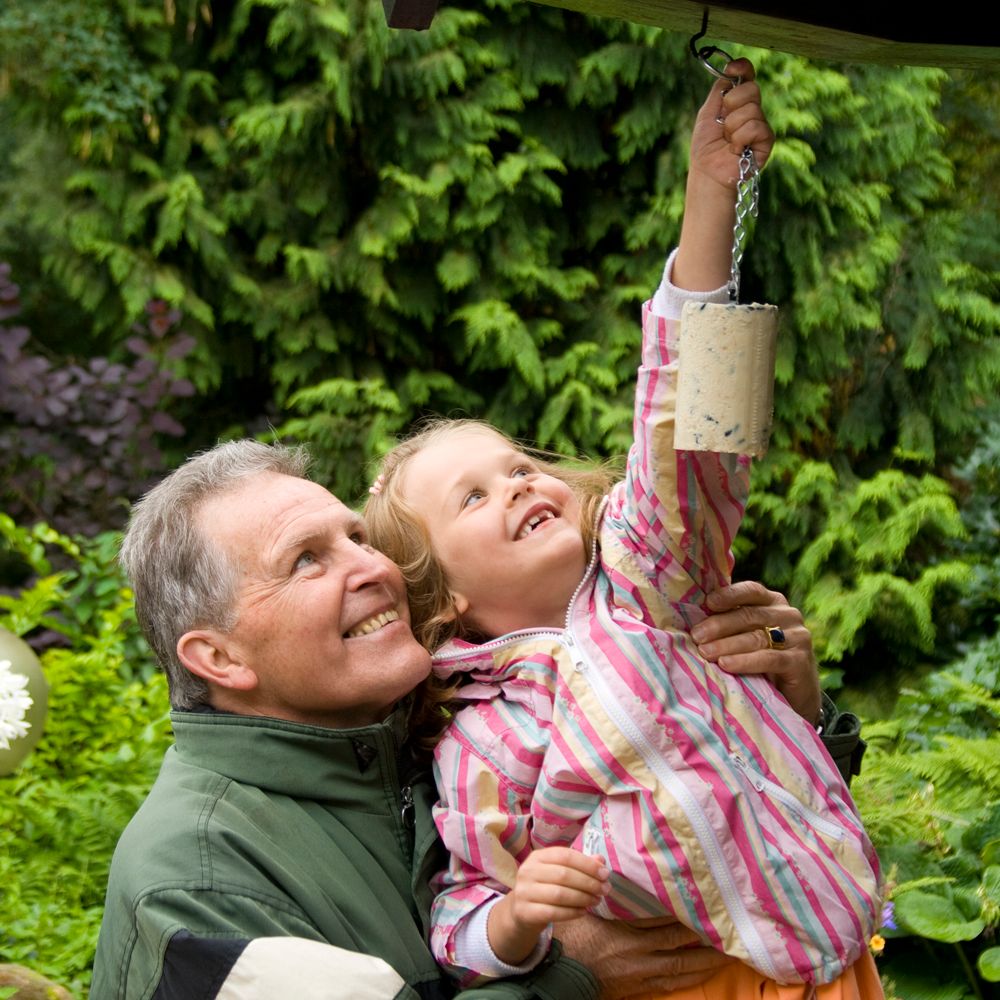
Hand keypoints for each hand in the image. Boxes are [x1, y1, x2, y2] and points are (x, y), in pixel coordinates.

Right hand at [488, 847, 609, 964]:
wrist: (522, 911)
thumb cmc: (546, 887)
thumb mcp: (560, 872)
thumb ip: (580, 865)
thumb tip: (601, 860)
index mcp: (538, 856)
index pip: (565, 856)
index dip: (587, 864)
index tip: (605, 874)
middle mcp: (528, 871)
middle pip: (564, 875)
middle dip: (589, 882)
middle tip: (605, 889)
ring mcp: (524, 892)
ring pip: (559, 894)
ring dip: (583, 898)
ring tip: (597, 900)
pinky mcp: (525, 912)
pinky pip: (553, 913)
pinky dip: (572, 912)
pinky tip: (584, 911)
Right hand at [557, 914, 730, 998]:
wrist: (561, 975)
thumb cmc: (572, 937)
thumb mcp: (588, 911)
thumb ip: (609, 898)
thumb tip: (619, 872)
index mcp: (625, 931)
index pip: (662, 919)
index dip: (685, 913)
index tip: (705, 902)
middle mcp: (638, 953)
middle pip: (678, 944)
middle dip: (705, 938)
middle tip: (729, 929)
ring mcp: (641, 973)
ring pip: (680, 967)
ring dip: (705, 961)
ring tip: (728, 953)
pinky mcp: (639, 986)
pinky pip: (670, 983)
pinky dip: (689, 977)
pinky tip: (703, 972)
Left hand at [673, 58, 773, 290]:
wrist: (707, 173)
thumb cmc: (705, 148)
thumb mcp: (707, 112)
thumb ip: (719, 90)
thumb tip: (730, 69)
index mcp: (739, 102)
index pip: (748, 76)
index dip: (743, 69)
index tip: (733, 70)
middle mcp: (753, 111)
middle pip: (751, 89)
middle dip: (731, 105)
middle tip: (722, 124)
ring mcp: (761, 125)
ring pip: (751, 109)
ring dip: (732, 127)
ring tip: (727, 141)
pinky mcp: (767, 141)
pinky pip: (756, 126)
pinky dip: (740, 138)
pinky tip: (736, 150)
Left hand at [690, 580, 821, 724]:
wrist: (795, 695)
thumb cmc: (762, 660)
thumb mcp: (748, 636)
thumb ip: (731, 623)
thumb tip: (694, 619)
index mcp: (773, 602)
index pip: (750, 590)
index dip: (728, 595)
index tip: (707, 602)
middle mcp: (788, 614)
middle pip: (749, 615)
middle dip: (719, 625)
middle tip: (696, 636)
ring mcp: (798, 637)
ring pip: (756, 637)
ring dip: (726, 645)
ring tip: (705, 652)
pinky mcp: (801, 661)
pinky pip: (769, 658)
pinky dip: (745, 661)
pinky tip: (726, 664)